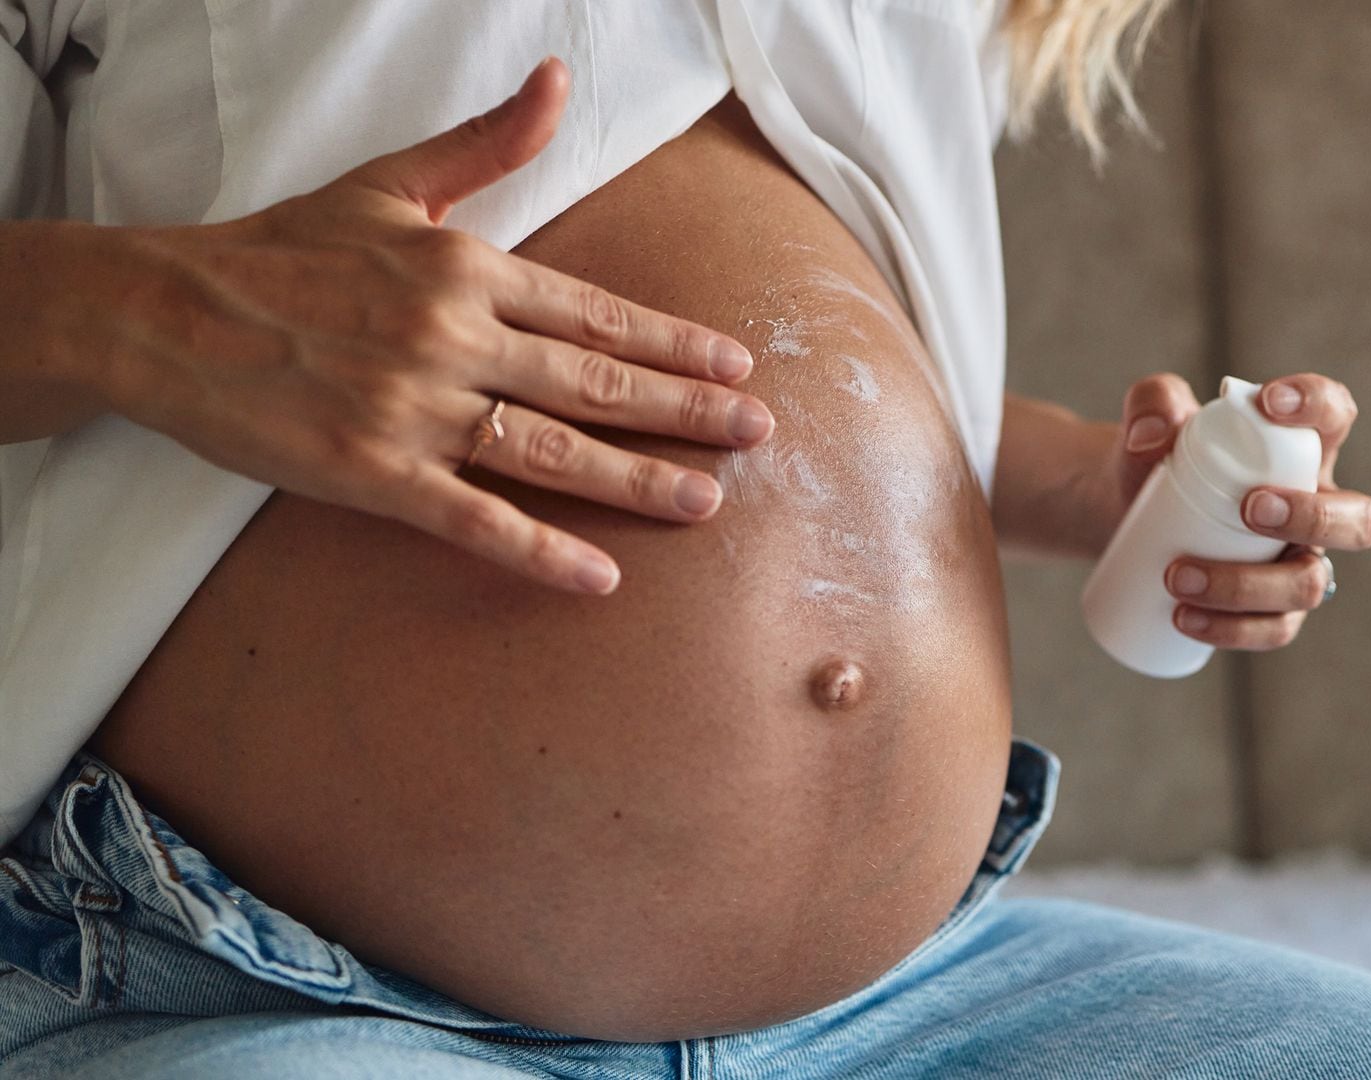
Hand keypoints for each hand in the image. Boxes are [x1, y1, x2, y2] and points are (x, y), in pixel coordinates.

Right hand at [89, 58, 771, 594]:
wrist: (162, 310)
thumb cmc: (281, 248)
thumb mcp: (390, 181)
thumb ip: (487, 145)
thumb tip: (557, 83)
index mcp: (465, 266)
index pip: (599, 310)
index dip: (676, 342)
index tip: (737, 363)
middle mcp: (453, 336)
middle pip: (596, 380)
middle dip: (687, 410)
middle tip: (758, 432)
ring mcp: (416, 408)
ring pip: (554, 449)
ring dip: (639, 480)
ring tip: (708, 500)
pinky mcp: (372, 472)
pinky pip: (475, 518)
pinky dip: (540, 551)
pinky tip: (600, 577)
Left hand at [1104, 372, 1370, 650]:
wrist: (1124, 512)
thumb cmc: (1154, 457)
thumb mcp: (1148, 418)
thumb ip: (1150, 402)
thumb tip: (1151, 437)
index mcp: (1300, 448)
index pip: (1335, 415)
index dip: (1319, 404)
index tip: (1267, 402)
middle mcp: (1316, 507)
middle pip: (1359, 520)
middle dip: (1314, 516)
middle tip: (1250, 508)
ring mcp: (1298, 564)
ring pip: (1310, 584)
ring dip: (1248, 584)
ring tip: (1177, 575)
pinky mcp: (1272, 610)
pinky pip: (1274, 629)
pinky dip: (1231, 629)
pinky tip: (1184, 617)